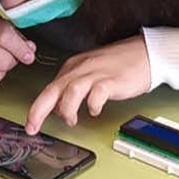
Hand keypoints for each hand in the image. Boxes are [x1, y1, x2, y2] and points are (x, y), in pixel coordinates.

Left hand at [26, 36, 150, 132]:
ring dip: (67, 109)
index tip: (32, 122)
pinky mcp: (112, 80)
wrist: (147, 52)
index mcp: (74, 67)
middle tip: (32, 126)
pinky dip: (93, 105)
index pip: (50, 88)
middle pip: (53, 89)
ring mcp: (96, 73)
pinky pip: (97, 94)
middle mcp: (82, 69)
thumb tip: (61, 108)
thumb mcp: (90, 73)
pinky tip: (95, 111)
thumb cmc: (121, 64)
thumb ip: (74, 87)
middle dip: (39, 110)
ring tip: (71, 120)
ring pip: (71, 91)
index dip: (38, 107)